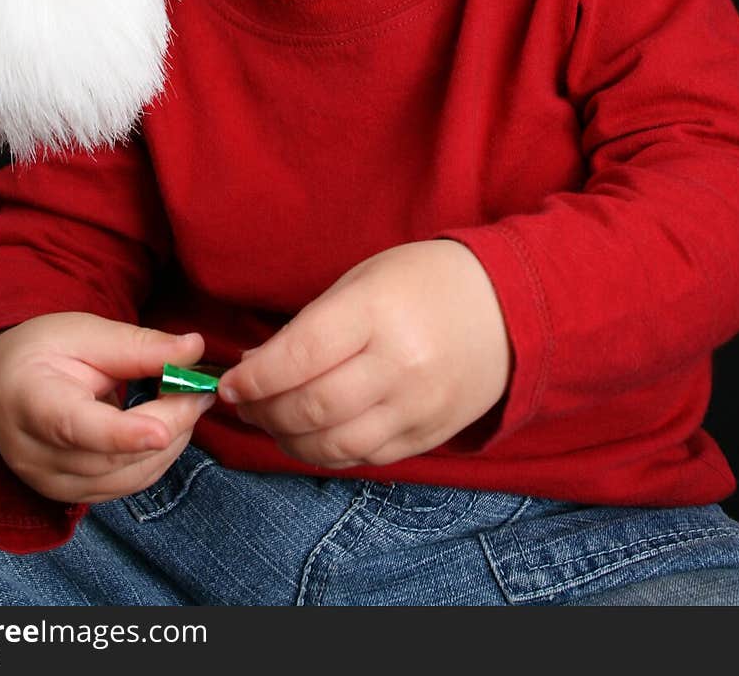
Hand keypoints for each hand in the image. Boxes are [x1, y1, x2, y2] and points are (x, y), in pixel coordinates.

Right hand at [0, 312, 215, 503]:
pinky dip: (156, 459)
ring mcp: (49, 484)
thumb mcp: (86, 332)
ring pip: (127, 478)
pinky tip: (168, 427)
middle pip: (113, 456)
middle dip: (169, 424)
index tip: (163, 431)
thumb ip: (139, 345)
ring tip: (187, 402)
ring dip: (170, 444)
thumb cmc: (43, 351)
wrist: (1, 384)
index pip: (75, 428)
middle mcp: (35, 455)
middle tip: (199, 389)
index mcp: (31, 402)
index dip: (121, 435)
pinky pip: (125, 487)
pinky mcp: (69, 497)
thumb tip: (194, 348)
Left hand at [217, 241, 511, 468]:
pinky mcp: (429, 436)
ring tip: (271, 421)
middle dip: (264, 411)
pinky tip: (311, 435)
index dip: (255, 378)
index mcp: (378, 312)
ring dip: (288, 440)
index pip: (300, 356)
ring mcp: (418, 407)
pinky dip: (327, 452)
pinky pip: (365, 458)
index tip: (230, 383)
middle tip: (244, 404)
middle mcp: (400, 365)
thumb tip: (255, 368)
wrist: (508, 308)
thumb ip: (310, 326)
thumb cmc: (425, 282)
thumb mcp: (364, 280)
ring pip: (334, 445)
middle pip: (312, 408)